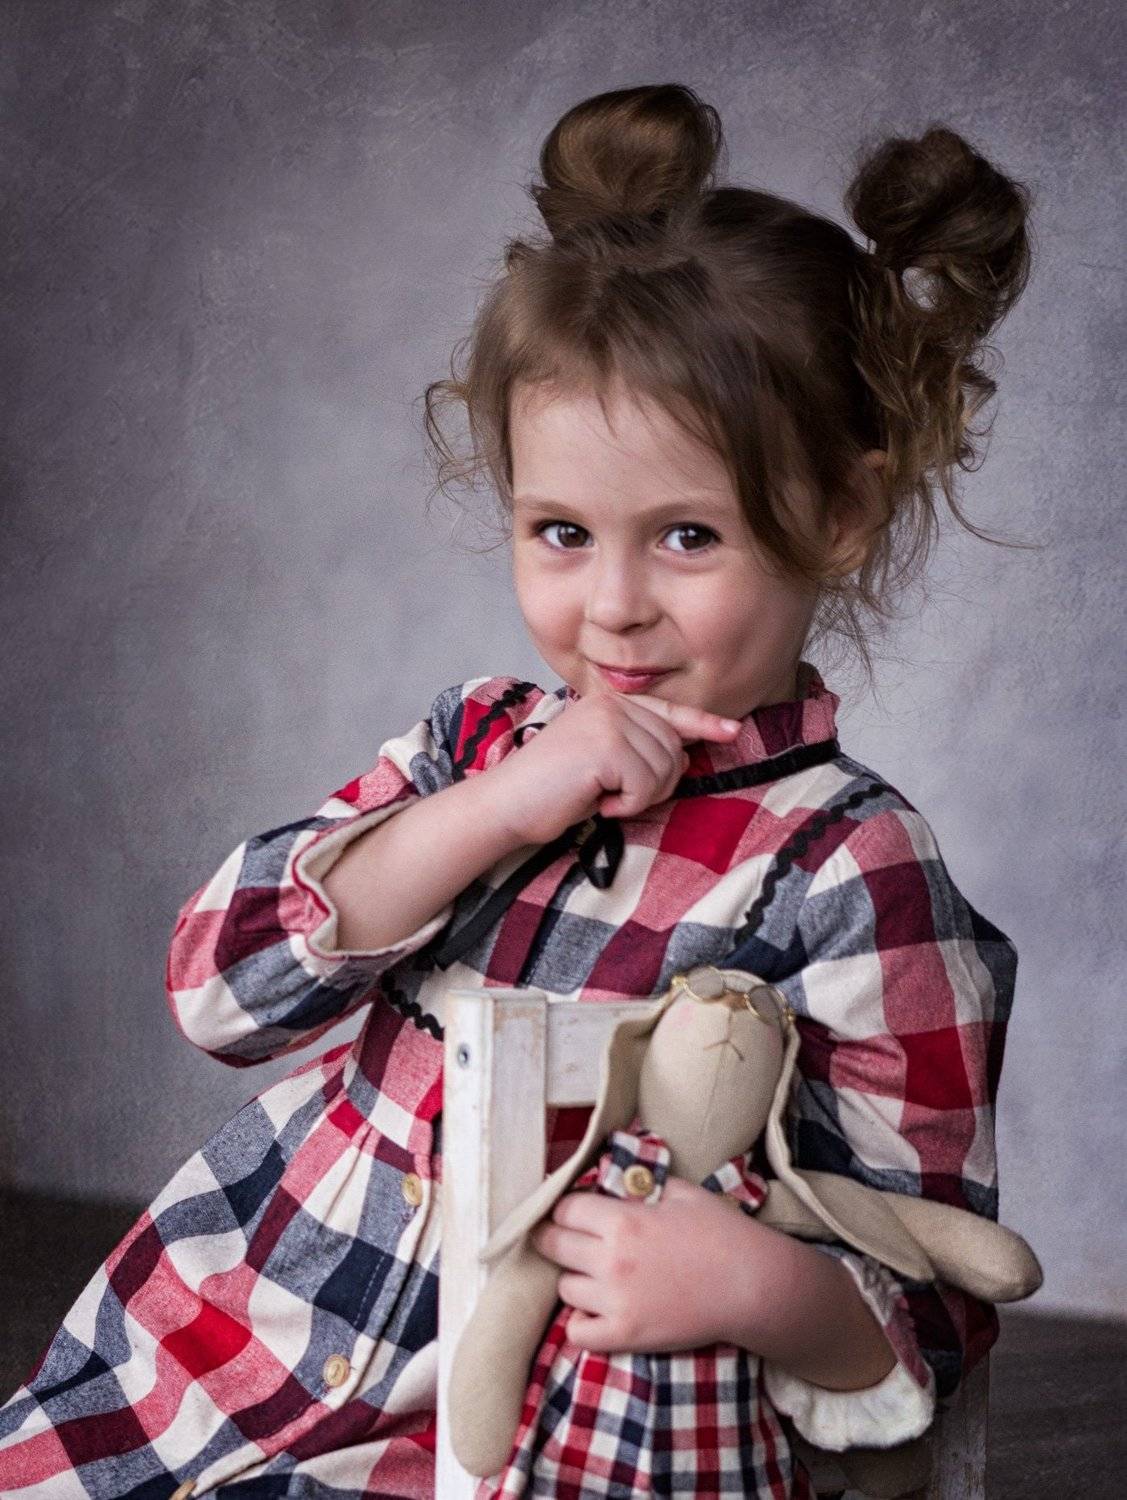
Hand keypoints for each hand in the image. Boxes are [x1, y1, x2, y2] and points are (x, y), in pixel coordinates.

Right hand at [478, 687, 740, 846]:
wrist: (505, 803)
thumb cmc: (549, 789)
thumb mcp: (599, 759)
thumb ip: (637, 746)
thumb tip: (684, 754)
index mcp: (610, 701)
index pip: (668, 711)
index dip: (703, 724)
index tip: (733, 731)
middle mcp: (613, 703)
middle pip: (674, 749)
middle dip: (656, 784)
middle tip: (614, 796)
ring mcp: (610, 721)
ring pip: (665, 769)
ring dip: (639, 797)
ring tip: (601, 797)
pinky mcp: (607, 746)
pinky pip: (647, 785)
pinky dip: (627, 806)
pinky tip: (597, 802)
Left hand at [529, 1175, 756, 1354]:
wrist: (752, 1285)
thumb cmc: (721, 1232)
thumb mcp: (680, 1192)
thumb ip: (640, 1186)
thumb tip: (614, 1182)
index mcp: (622, 1220)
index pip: (564, 1209)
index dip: (565, 1208)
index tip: (570, 1213)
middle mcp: (611, 1260)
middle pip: (553, 1245)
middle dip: (555, 1238)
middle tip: (564, 1239)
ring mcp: (616, 1301)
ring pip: (564, 1288)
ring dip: (574, 1278)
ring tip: (592, 1275)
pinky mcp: (626, 1335)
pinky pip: (577, 1332)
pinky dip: (581, 1321)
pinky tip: (597, 1309)